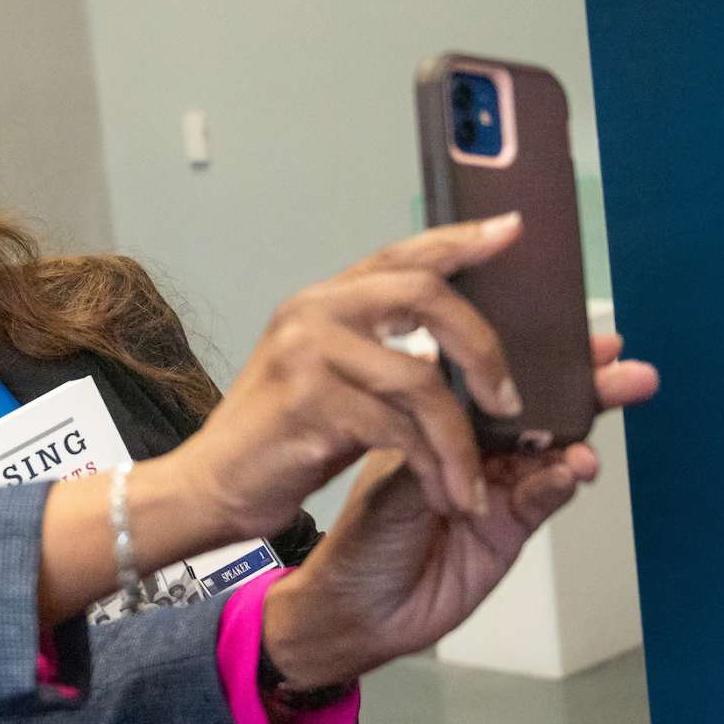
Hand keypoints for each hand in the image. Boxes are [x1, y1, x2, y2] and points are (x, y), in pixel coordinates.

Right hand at [152, 215, 528, 542]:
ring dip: (460, 440)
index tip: (511, 229)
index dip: (459, 241)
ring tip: (475, 481)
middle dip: (483, 349)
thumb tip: (452, 350)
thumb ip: (381, 355)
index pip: (401, 255)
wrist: (212, 487)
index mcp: (321, 301)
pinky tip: (444, 493)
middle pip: (426, 296)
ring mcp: (308, 353)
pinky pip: (399, 429)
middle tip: (509, 400)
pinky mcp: (309, 403)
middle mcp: (313, 312)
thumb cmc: (280, 441)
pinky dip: (432, 466)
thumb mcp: (331, 381)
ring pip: (421, 380)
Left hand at [262, 333, 659, 686]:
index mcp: (442, 426)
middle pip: (539, 413)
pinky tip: (569, 470)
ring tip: (596, 427)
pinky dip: (559, 482)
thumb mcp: (395, 472)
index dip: (535, 357)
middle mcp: (476, 454)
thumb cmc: (361, 538)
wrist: (355, 610)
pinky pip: (544, 499)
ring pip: (552, 453)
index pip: (495, 382)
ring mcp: (498, 492)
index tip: (575, 334)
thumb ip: (447, 436)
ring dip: (580, 437)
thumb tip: (486, 390)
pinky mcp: (510, 531)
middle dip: (586, 390)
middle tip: (626, 371)